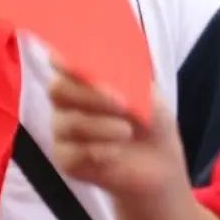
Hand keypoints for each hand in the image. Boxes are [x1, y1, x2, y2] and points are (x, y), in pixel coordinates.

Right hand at [49, 67, 187, 198]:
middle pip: (58, 90)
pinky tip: (116, 152)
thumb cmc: (149, 117)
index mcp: (81, 76)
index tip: (73, 62)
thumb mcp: (146, 91)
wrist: (161, 160)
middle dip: (91, 95)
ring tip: (127, 132)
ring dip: (101, 126)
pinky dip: (98, 151)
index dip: (63, 60)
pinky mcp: (65, 158)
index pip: (60, 61)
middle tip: (123, 103)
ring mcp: (62, 130)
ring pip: (69, 123)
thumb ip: (124, 75)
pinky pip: (72, 153)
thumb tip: (107, 65)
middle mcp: (65, 100)